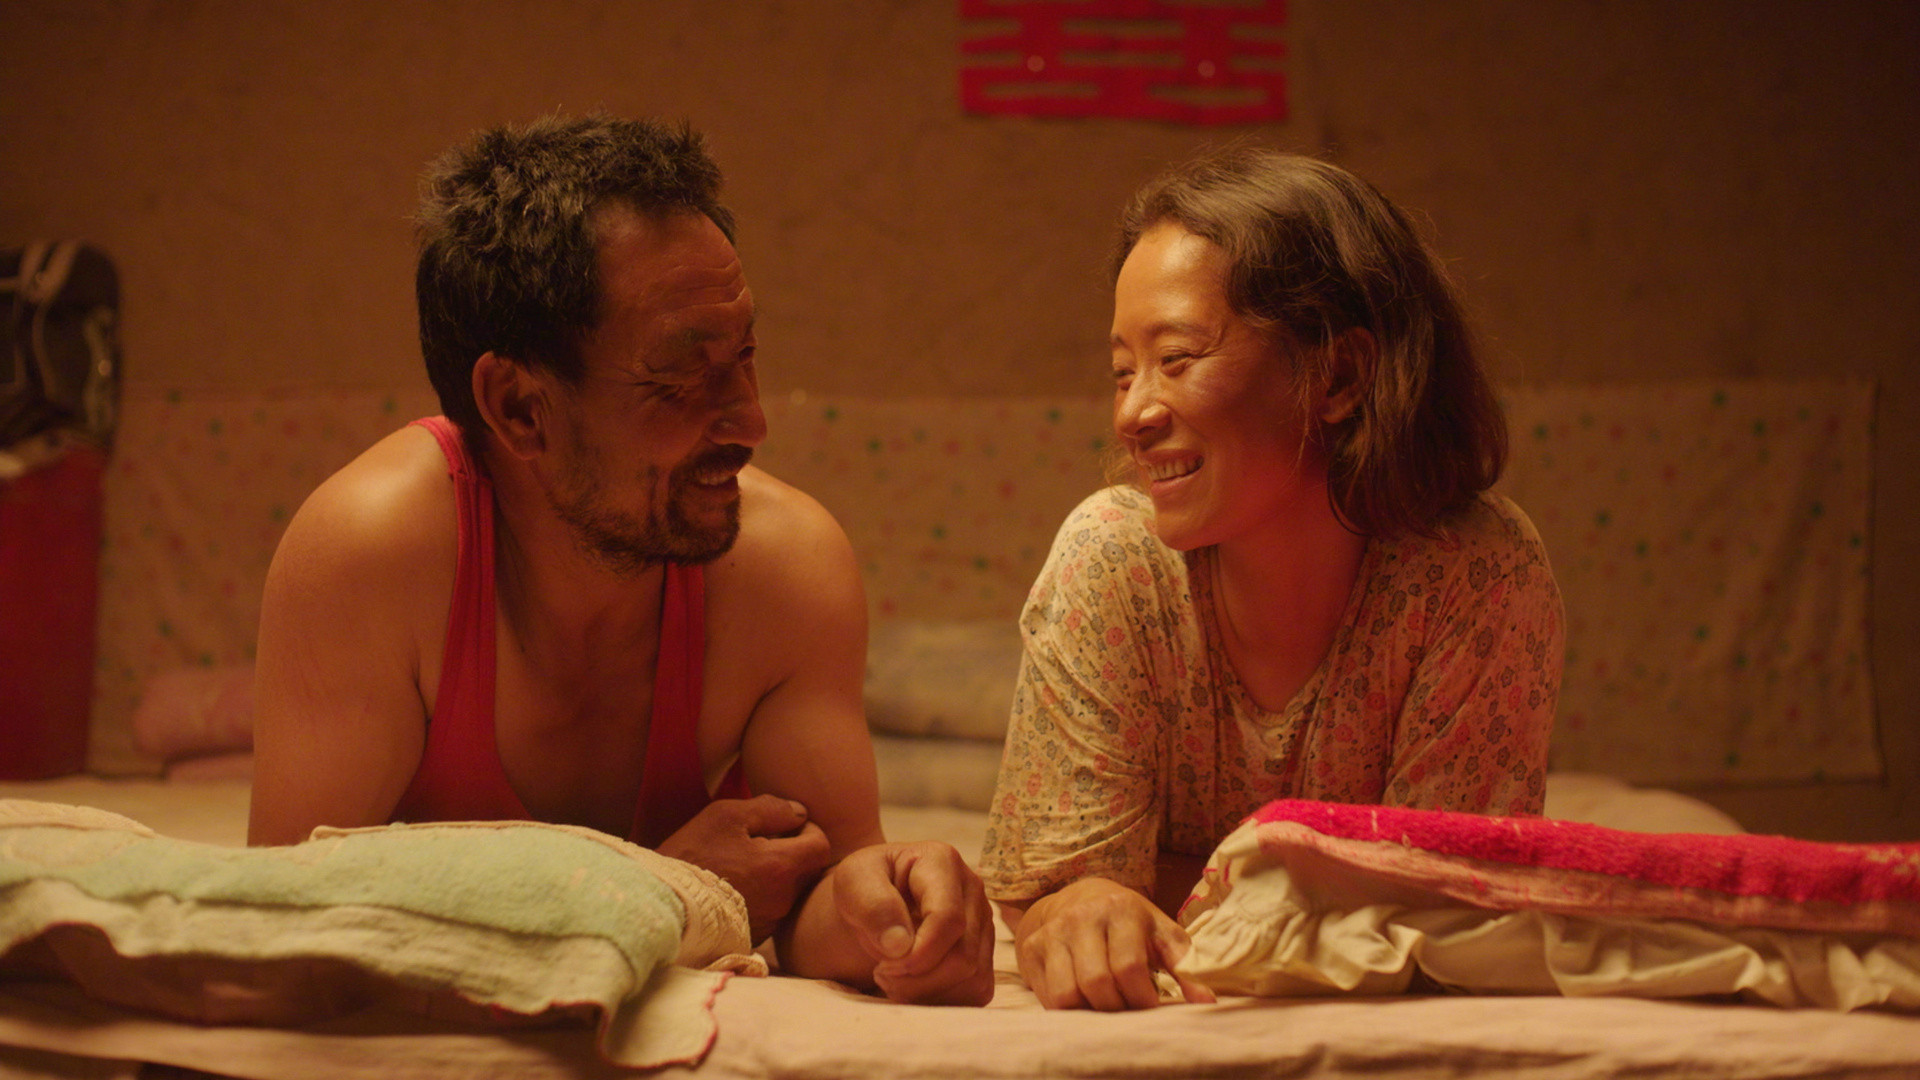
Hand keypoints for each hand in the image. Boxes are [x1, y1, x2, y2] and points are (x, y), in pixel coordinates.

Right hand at [657, 795, 833, 941]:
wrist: (658, 904)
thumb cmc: (691, 855)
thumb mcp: (726, 817)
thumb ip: (770, 809)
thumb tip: (800, 813)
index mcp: (781, 868)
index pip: (821, 846)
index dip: (807, 831)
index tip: (782, 827)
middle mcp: (782, 900)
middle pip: (808, 870)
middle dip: (792, 852)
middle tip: (758, 843)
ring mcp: (769, 923)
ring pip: (789, 891)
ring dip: (776, 875)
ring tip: (741, 866)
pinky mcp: (754, 937)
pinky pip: (771, 910)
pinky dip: (762, 895)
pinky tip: (735, 887)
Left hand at [830, 841, 994, 1005]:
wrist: (872, 903)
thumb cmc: (863, 887)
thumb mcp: (853, 882)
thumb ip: (873, 905)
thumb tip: (901, 946)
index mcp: (942, 862)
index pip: (948, 920)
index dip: (918, 954)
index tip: (883, 965)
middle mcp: (973, 889)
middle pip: (964, 956)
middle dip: (918, 980)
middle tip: (882, 974)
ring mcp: (983, 922)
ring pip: (973, 978)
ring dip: (927, 993)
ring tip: (893, 980)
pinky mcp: (984, 952)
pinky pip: (976, 991)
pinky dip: (941, 1000)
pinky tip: (913, 988)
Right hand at [1013, 876, 1214, 1009]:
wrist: (1074, 899)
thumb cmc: (1127, 922)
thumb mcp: (1158, 932)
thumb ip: (1184, 964)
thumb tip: (1207, 1002)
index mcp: (1120, 909)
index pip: (1128, 967)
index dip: (1141, 998)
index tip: (1150, 1007)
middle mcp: (1082, 917)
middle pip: (1096, 983)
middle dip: (1117, 1008)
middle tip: (1127, 1011)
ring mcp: (1053, 933)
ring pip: (1068, 994)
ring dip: (1090, 1012)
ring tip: (1106, 1007)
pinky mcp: (1031, 949)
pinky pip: (1048, 997)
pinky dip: (1068, 1011)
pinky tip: (1083, 1002)